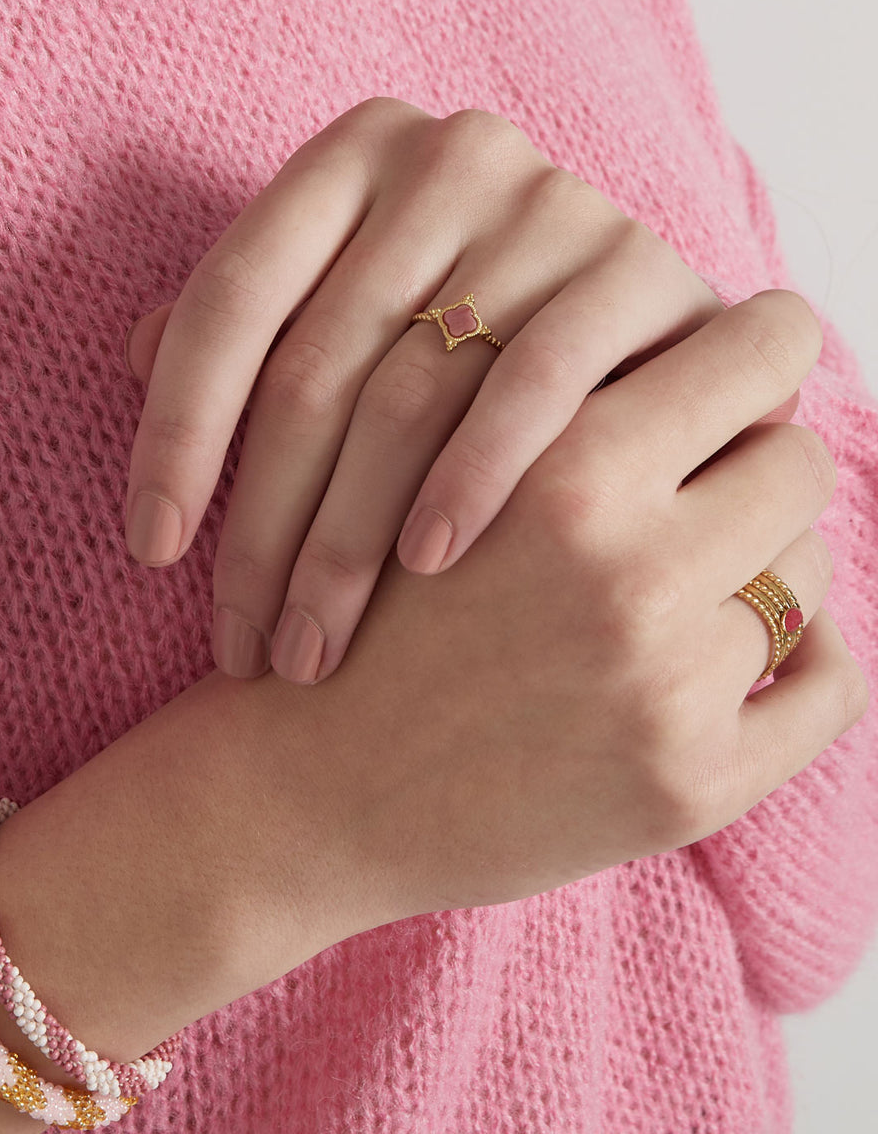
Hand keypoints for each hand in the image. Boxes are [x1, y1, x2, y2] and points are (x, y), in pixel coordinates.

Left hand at [122, 97, 782, 686]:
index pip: (231, 296)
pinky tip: (426, 569)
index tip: (151, 552)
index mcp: (356, 154)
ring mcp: (552, 205)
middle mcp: (451, 155)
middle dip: (263, 524)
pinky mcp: (638, 269)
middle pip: (316, 362)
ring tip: (312, 645)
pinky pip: (534, 388)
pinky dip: (471, 482)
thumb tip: (134, 356)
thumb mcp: (357, 317)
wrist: (660, 340)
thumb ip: (262, 331)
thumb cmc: (476, 342)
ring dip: (350, 538)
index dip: (175, 431)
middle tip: (241, 643)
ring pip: (409, 391)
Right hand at [246, 289, 866, 925]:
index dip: (760, 350)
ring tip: (683, 586)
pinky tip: (739, 655)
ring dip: (754, 569)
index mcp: (567, 471)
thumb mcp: (432, 464)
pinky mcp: (690, 785)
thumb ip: (562, 399)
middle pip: (795, 462)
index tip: (743, 371)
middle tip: (702, 488)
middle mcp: (630, 572)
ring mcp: (666, 687)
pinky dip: (804, 663)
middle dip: (752, 466)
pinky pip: (830, 687)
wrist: (308, 788)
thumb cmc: (362, 611)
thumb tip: (707, 345)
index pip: (765, 346)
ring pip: (805, 573)